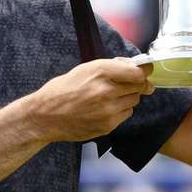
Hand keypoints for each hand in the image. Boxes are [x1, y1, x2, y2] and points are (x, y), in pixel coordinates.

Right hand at [27, 58, 153, 142]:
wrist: (45, 116)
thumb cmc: (63, 88)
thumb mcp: (85, 69)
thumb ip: (111, 67)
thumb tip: (134, 66)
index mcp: (101, 71)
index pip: (138, 72)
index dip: (145, 71)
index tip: (145, 70)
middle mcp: (107, 90)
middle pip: (139, 86)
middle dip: (136, 84)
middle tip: (127, 83)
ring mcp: (108, 110)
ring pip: (134, 101)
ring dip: (128, 97)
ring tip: (110, 97)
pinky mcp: (108, 125)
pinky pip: (126, 114)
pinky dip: (121, 110)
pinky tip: (105, 108)